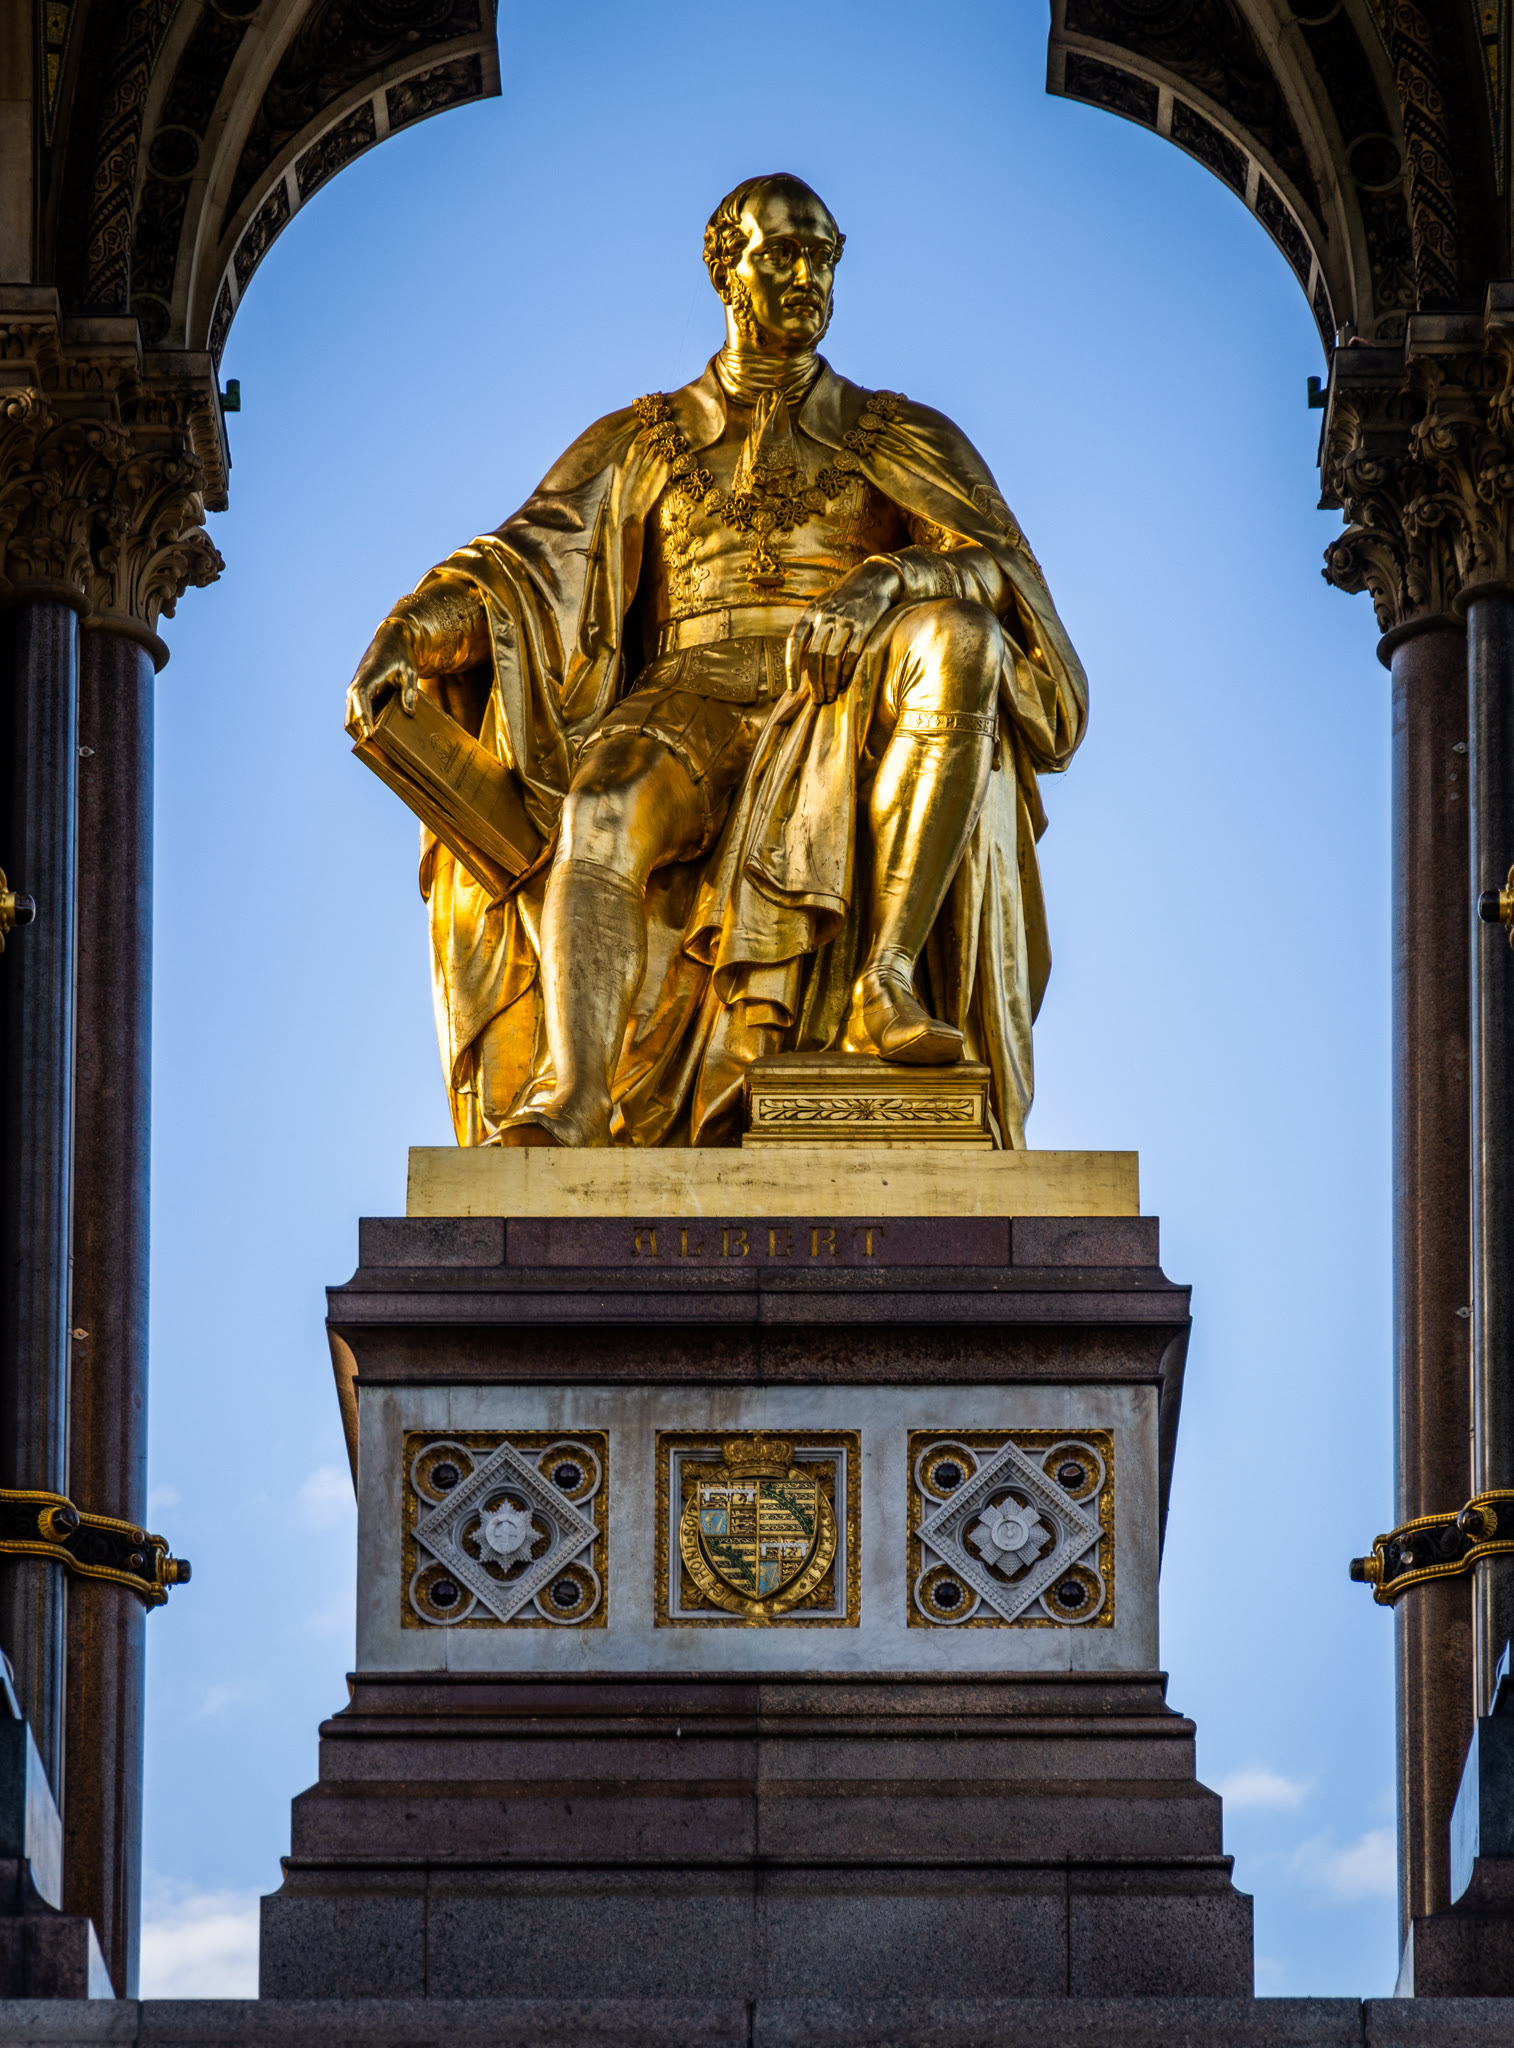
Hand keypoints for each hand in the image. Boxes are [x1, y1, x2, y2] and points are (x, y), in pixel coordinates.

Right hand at [345, 618, 418, 740]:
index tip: (370, 735)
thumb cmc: (402, 655)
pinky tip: (377, 738)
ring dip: (360, 731)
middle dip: (359, 732)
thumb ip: (410, 691)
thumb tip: (410, 712)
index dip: (364, 718)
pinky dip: (363, 726)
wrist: (391, 639)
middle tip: (374, 752)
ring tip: (375, 750)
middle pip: (351, 714)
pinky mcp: (359, 695)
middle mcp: (356, 686)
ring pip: (351, 717)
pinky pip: (357, 713)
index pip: (360, 700)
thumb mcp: (411, 671)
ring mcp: (355, 691)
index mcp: (366, 678)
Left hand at [787, 558, 903, 704]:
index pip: (794, 642)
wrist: (875, 577)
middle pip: (814, 655)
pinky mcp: (864, 624)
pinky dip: (846, 671)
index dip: (791, 668)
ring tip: (830, 695)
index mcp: (810, 611)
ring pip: (831, 657)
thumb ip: (811, 631)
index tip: (793, 689)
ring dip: (829, 681)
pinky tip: (844, 683)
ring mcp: (845, 619)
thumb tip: (801, 665)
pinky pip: (852, 654)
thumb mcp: (822, 607)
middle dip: (815, 681)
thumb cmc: (845, 598)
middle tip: (818, 699)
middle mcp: (825, 615)